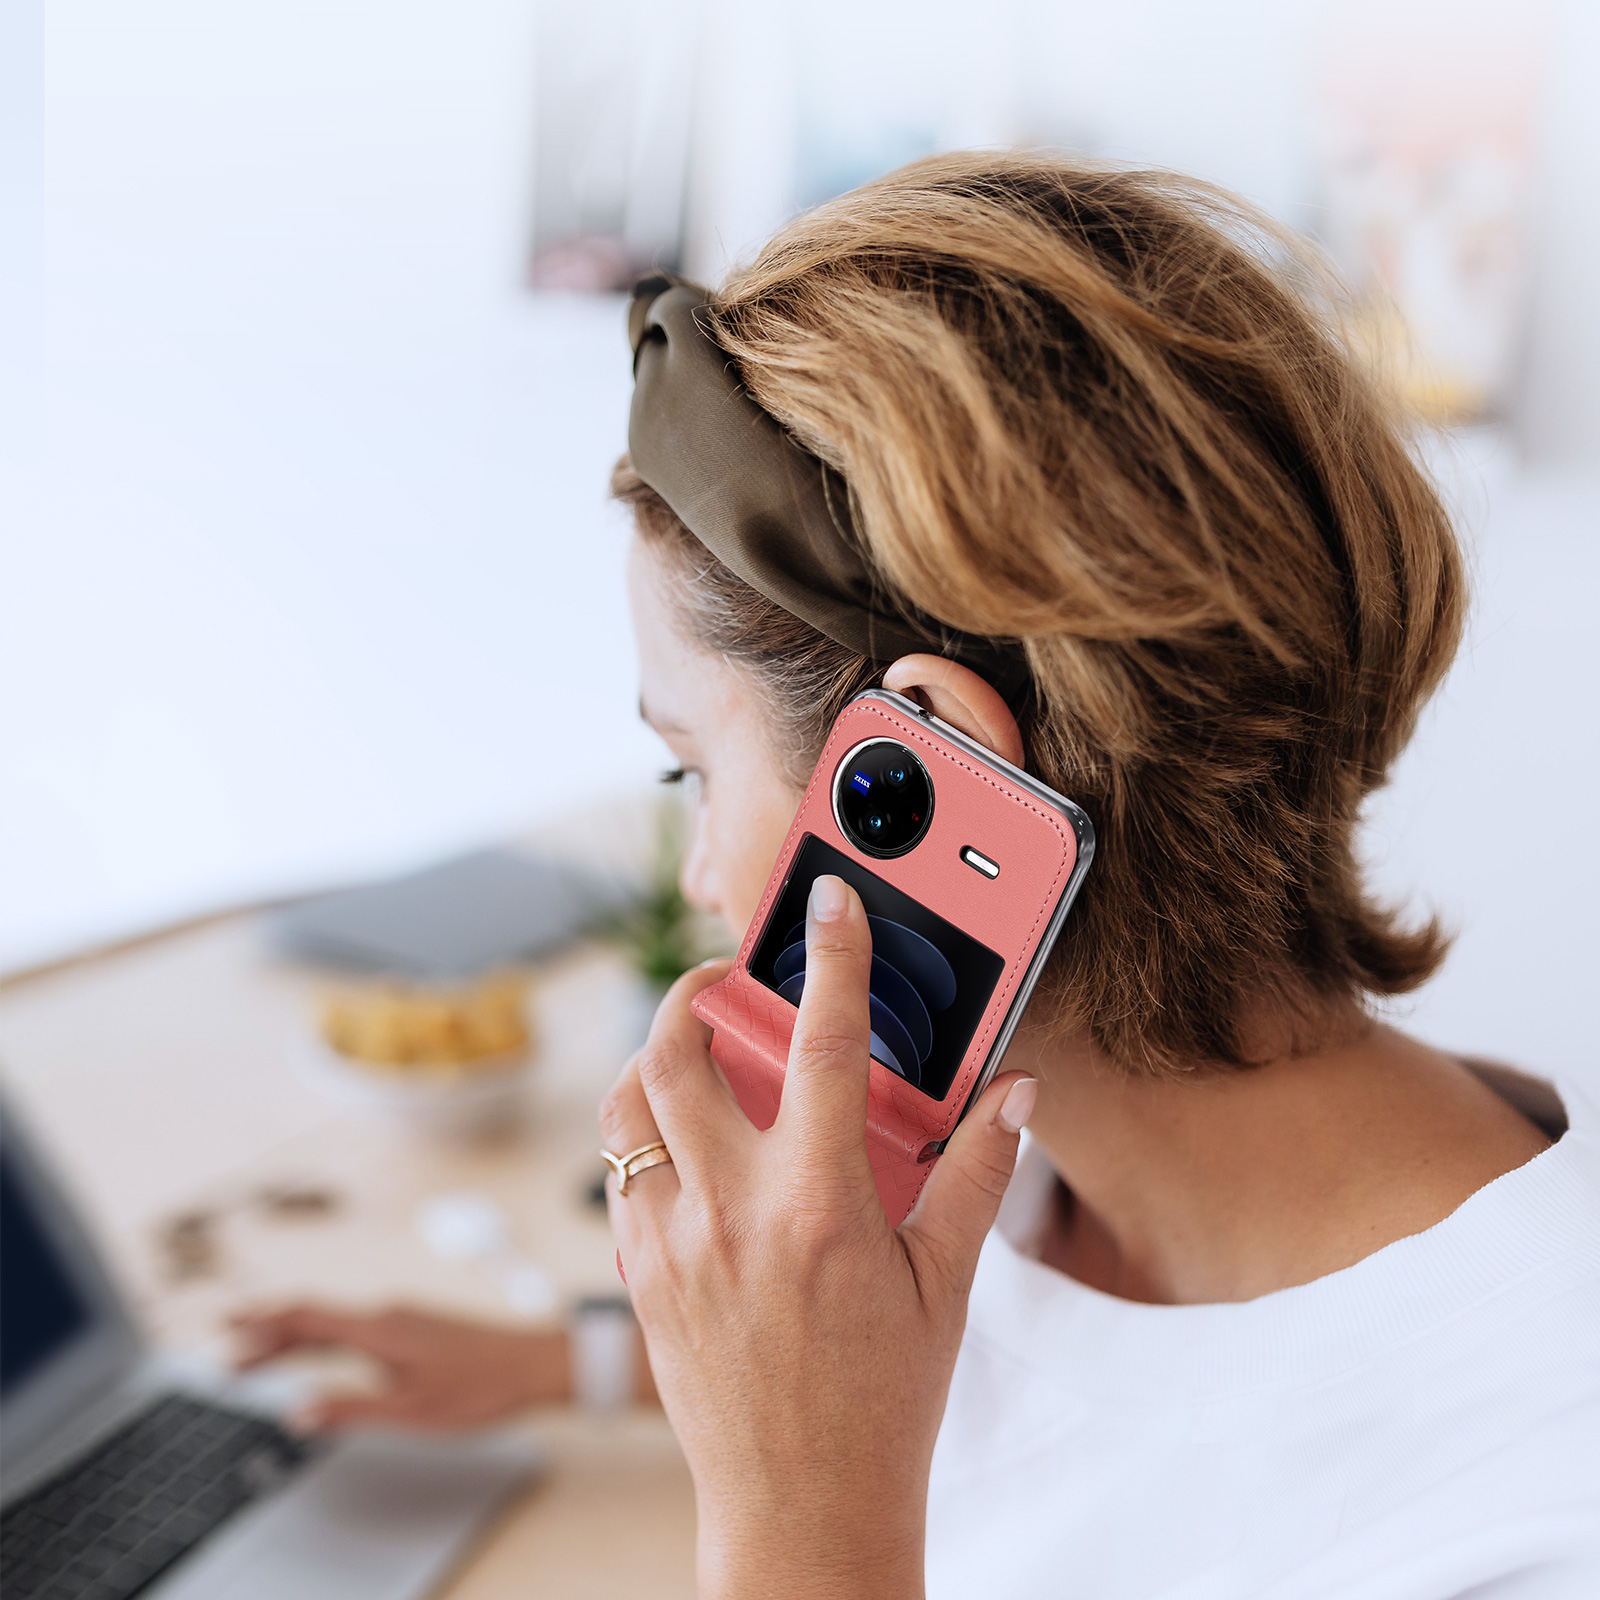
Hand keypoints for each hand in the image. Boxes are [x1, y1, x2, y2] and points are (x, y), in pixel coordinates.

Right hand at [230, 1304, 567, 1429]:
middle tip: (230, 1350)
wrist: (536, 1364)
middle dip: (269, 1333)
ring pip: (336, 1323)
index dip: (264, 1322)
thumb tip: (298, 1412)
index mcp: (381, 1330)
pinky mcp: (417, 1327)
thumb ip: (352, 1409)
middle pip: (316, 1319)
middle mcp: (389, 1315)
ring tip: (263, 1356)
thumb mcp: (410, 1412)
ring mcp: (405, 1318)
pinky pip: (357, 1326)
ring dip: (296, 1337)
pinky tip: (323, 1353)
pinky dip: (326, 1338)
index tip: (227, 1325)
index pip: (308, 1319)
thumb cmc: (482, 1388)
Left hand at [601, 875, 1035, 1599]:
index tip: (829, 898)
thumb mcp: (945, 1284)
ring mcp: (670, 1245)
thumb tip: (1013, 1094)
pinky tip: (686, 1143)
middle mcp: (730, 1212)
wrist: (802, 1512)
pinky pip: (618, 1173)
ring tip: (695, 1049)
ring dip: (653, 1057)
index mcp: (818, 1204)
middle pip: (674, 1051)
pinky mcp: (640, 1276)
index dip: (833, 956)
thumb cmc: (882, 1404)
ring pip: (625, 1105)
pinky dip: (642, 1133)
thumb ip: (977, 1174)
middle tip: (726, 978)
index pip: (825, 1045)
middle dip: (693, 989)